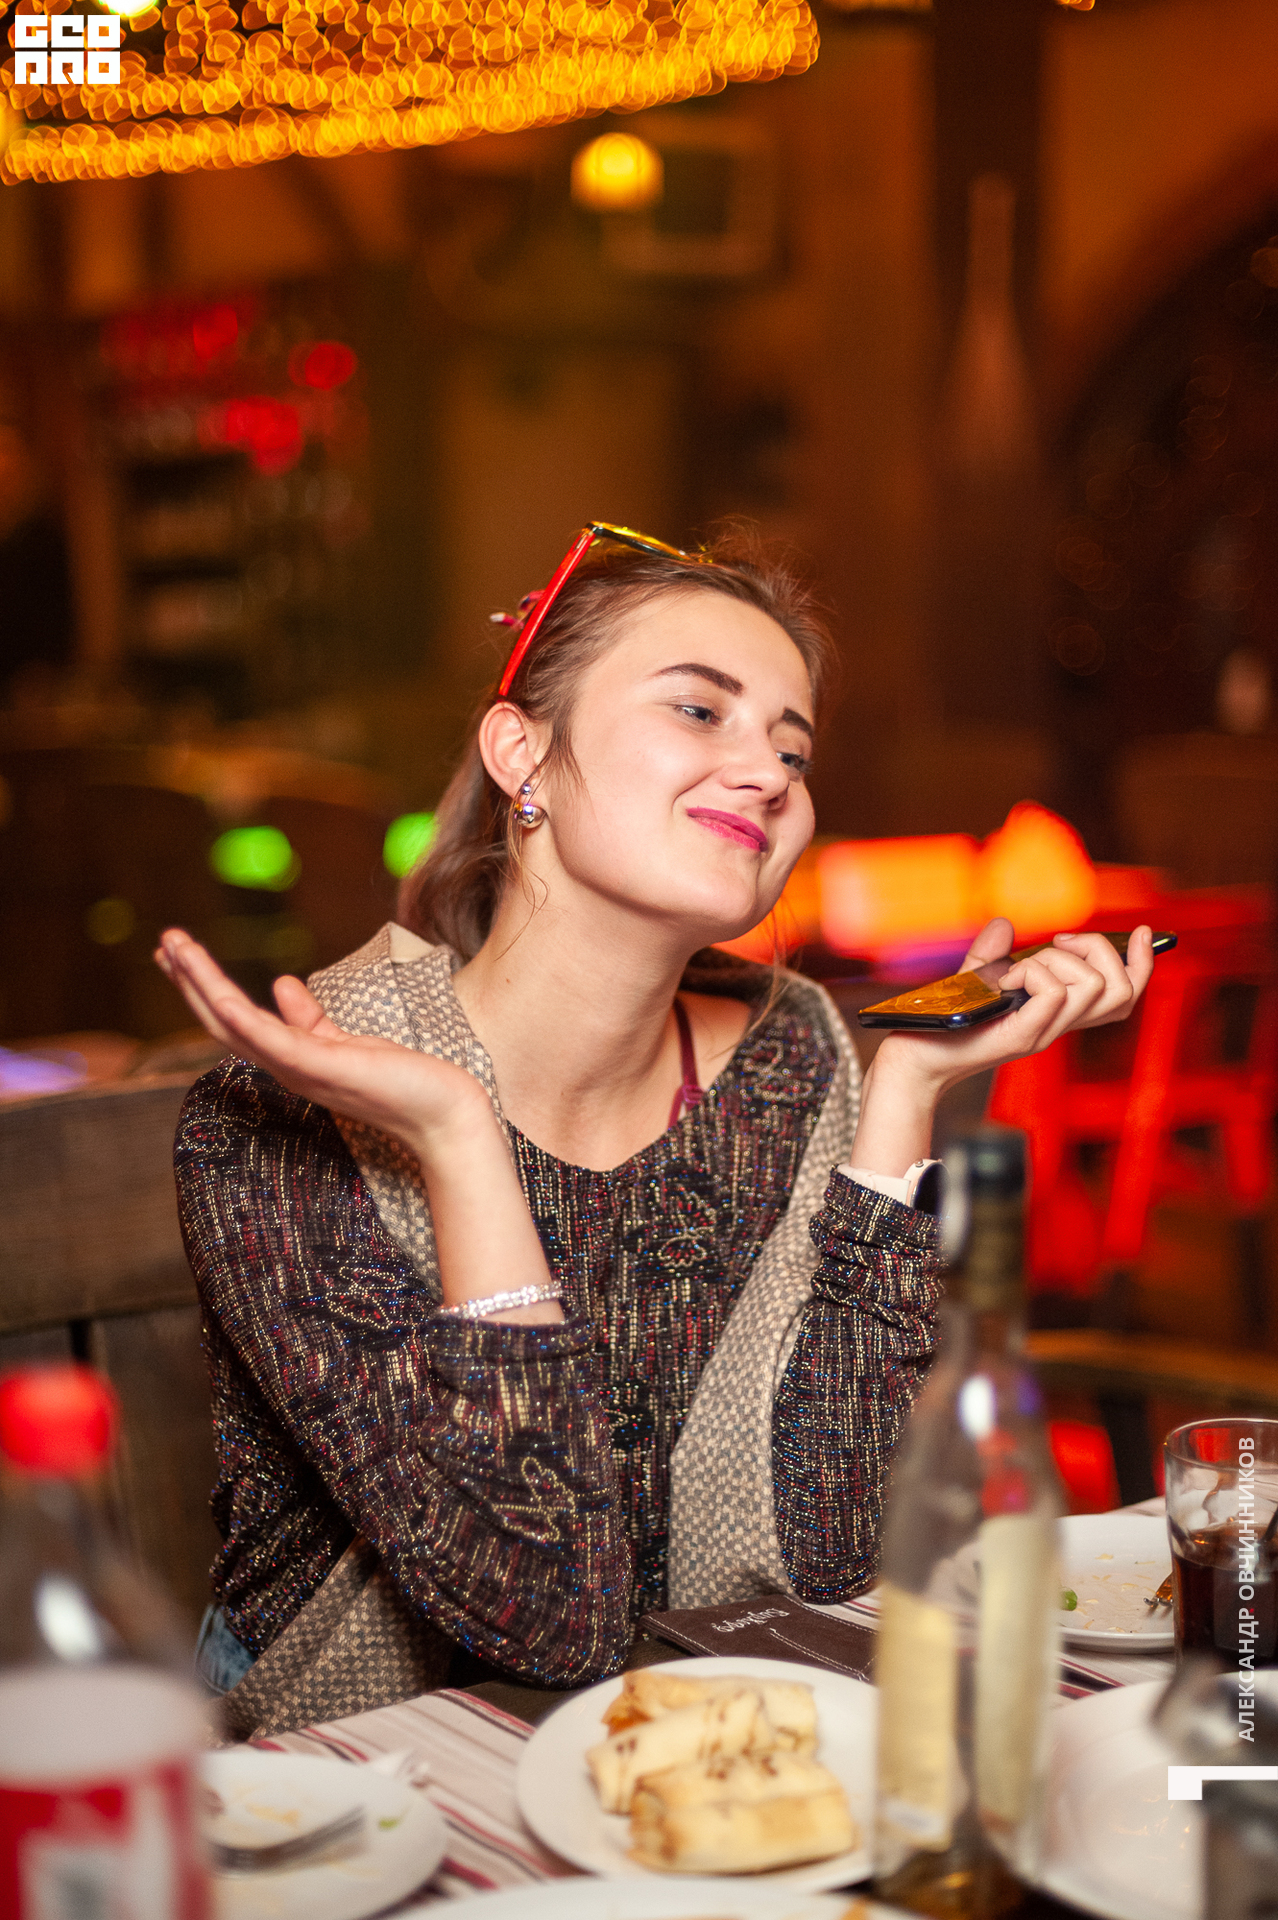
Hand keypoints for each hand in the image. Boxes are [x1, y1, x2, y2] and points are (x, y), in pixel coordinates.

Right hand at [155, 928, 489, 1160]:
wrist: (443, 1114)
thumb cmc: (400, 1082)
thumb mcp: (346, 1043)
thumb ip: (311, 1019)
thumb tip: (283, 983)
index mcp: (290, 1058)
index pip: (233, 1020)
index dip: (203, 987)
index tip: (179, 953)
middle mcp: (286, 1066)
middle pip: (222, 1022)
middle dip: (190, 980)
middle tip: (163, 941)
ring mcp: (302, 1069)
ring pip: (236, 1026)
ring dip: (202, 986)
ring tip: (176, 947)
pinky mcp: (325, 1069)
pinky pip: (275, 1043)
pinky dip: (244, 1020)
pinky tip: (221, 996)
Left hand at [885, 917, 1154, 1089]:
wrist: (916, 1058)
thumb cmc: (947, 1024)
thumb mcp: (975, 980)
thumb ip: (993, 954)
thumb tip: (1005, 924)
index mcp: (1057, 1013)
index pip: (1123, 996)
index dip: (1142, 966)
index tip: (1142, 932)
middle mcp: (1058, 1026)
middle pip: (1121, 990)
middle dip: (1100, 950)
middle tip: (1058, 942)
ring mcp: (1044, 1033)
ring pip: (1093, 986)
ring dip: (1058, 959)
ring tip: (1020, 968)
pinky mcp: (1023, 1036)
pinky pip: (1055, 994)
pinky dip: (1034, 972)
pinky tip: (1006, 979)